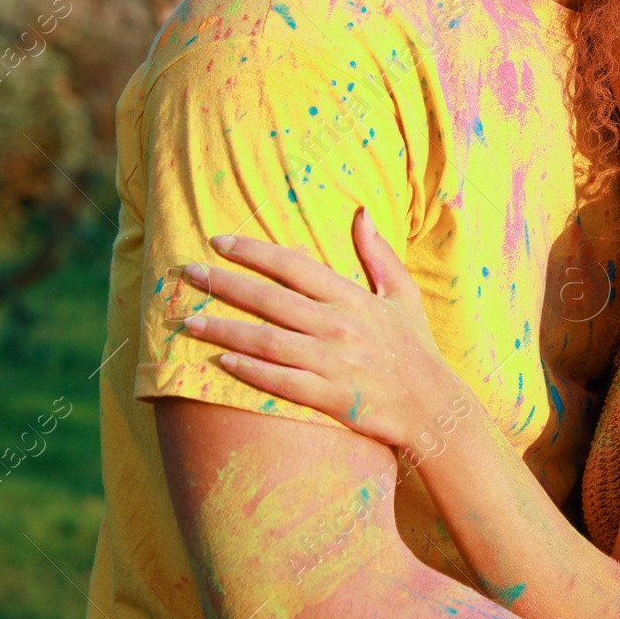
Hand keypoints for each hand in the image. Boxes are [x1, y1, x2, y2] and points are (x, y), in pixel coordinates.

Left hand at [184, 210, 468, 453]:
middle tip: (187, 273)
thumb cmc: (414, 348)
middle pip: (271, 300)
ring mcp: (333, 363)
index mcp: (353, 298)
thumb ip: (379, 253)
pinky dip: (250, 371)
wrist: (432, 405)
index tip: (219, 241)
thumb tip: (362, 213)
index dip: (254, 252)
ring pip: (267, 341)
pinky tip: (221, 361)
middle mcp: (339, 326)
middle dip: (224, 284)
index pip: (294, 266)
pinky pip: (281, 382)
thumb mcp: (403, 294)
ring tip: (189, 320)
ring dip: (224, 329)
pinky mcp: (330, 397)